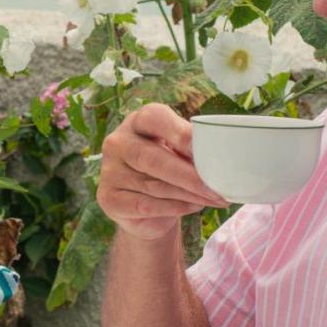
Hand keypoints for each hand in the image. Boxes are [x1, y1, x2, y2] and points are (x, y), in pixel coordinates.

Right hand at [98, 104, 226, 239]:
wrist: (144, 208)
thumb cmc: (167, 170)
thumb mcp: (178, 152)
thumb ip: (189, 149)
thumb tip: (218, 156)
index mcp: (136, 122)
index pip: (154, 118)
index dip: (181, 133)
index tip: (209, 148)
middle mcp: (117, 142)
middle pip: (153, 158)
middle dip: (190, 175)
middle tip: (218, 186)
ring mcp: (110, 171)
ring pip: (154, 185)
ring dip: (190, 195)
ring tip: (215, 199)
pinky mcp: (108, 198)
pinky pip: (146, 205)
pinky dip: (176, 208)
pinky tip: (194, 207)